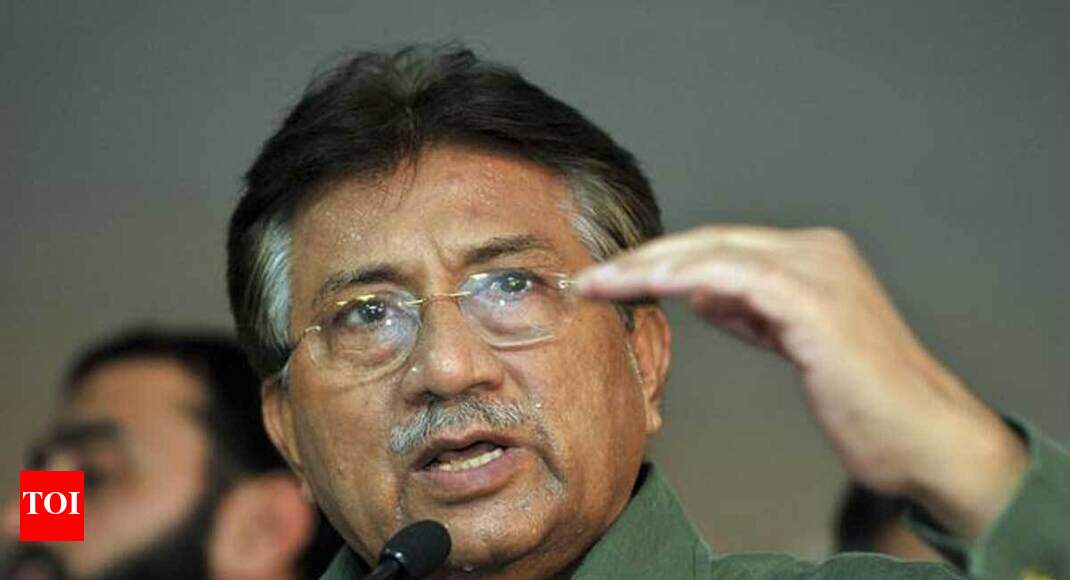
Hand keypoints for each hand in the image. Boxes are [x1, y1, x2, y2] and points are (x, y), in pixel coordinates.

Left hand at [576, 225, 1027, 537]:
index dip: (663, 259)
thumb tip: (702, 293)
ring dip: (651, 267)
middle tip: (592, 277)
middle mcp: (816, 251)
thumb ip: (752, 312)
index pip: (720, 246)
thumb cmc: (863, 399)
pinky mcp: (816, 300)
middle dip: (645, 258)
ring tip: (604, 282)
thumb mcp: (795, 343)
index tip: (615, 277)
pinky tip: (651, 285)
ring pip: (716, 252)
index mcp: (812, 257)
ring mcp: (819, 270)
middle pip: (711, 241)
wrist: (923, 435)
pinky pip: (737, 277)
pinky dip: (688, 277)